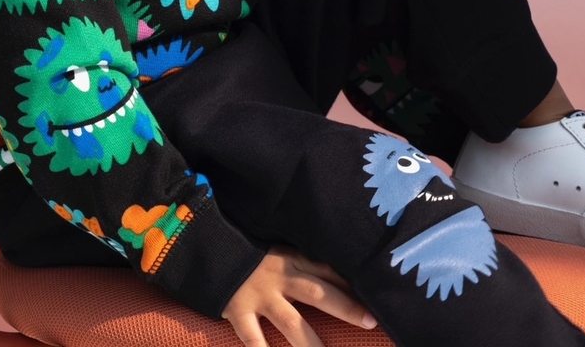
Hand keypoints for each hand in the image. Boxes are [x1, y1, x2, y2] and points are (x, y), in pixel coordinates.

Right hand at [222, 246, 376, 346]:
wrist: (208, 248)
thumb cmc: (247, 251)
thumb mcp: (277, 250)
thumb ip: (302, 261)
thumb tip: (336, 274)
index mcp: (291, 259)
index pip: (327, 271)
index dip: (351, 284)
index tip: (376, 294)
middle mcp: (280, 278)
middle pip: (319, 294)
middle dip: (346, 309)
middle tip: (370, 321)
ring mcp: (260, 297)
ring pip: (293, 325)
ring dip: (313, 346)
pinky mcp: (239, 312)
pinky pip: (255, 341)